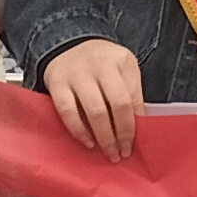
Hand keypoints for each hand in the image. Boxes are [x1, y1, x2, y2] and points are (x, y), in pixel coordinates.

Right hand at [43, 40, 147, 161]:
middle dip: (121, 134)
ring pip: (94, 111)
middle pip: (117, 105)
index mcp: (121, 61)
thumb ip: (131, 94)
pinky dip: (79, 131)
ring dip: (104, 137)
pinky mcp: (57, 83)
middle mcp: (100, 65)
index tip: (134, 145)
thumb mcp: (123, 70)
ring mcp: (77, 74)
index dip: (135, 126)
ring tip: (109, 153)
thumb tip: (139, 128)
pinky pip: (68, 112)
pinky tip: (88, 142)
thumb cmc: (101, 63)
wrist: (67, 43)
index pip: (132, 98)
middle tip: (121, 153)